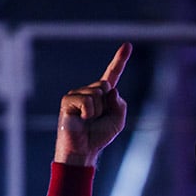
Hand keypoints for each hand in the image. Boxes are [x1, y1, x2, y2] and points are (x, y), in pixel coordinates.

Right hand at [54, 42, 131, 165]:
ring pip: (96, 93)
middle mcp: (90, 91)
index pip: (112, 74)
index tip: (128, 45)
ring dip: (97, 110)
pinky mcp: (68, 101)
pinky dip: (88, 112)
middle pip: (105, 85)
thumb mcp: (118, 121)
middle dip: (106, 104)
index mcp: (103, 95)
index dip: (120, 59)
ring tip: (88, 121)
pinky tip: (81, 119)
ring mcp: (77, 94)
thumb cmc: (99, 136)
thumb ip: (120, 104)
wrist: (83, 150)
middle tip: (97, 119)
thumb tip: (110, 89)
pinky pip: (87, 100)